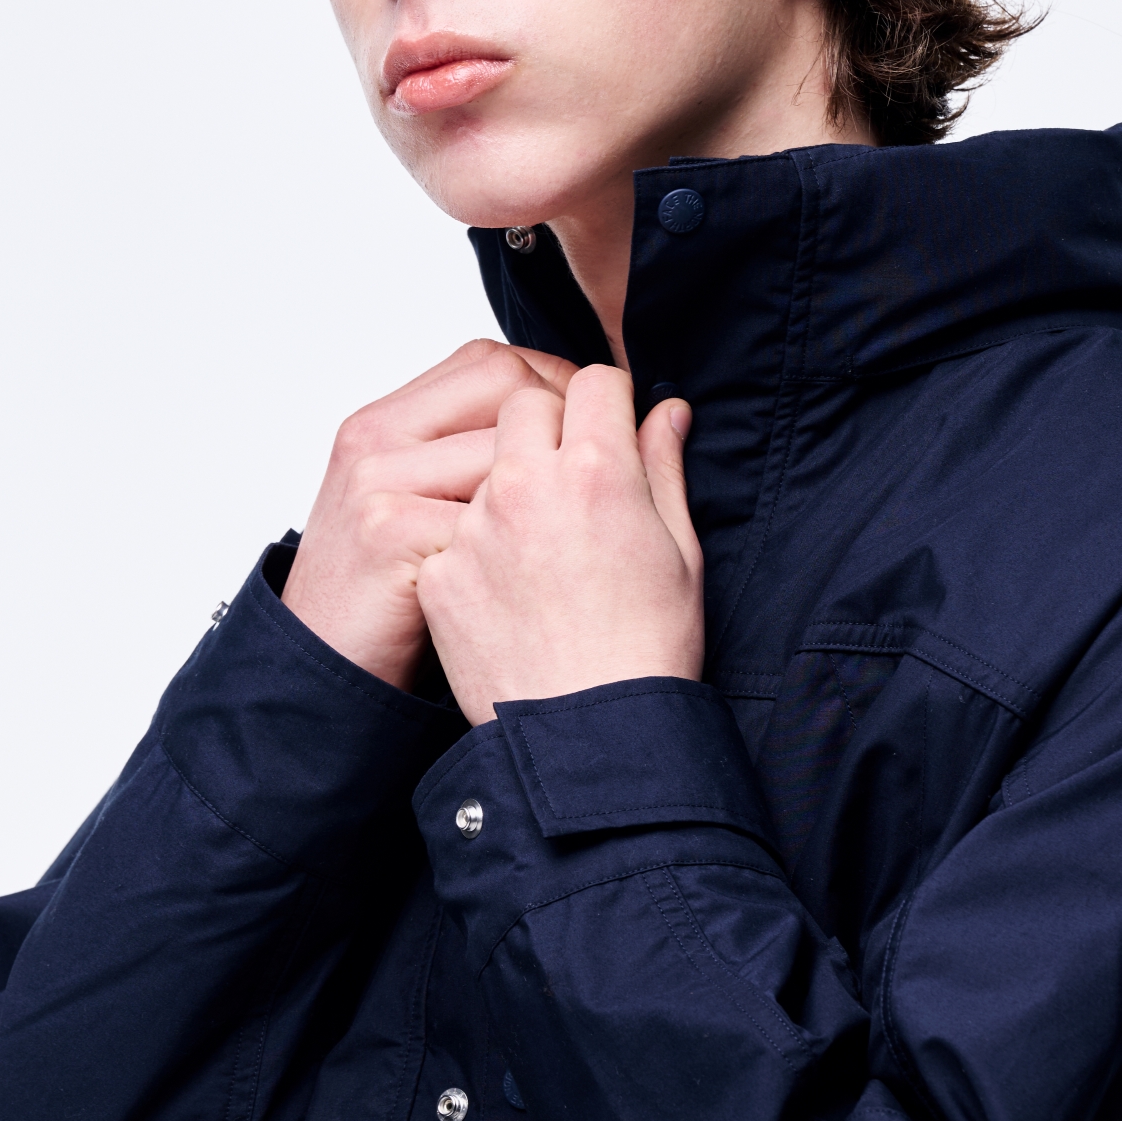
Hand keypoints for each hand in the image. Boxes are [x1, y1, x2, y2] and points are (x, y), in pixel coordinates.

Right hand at [282, 340, 576, 690]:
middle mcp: (376, 436)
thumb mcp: (412, 503)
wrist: (324, 668)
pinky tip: (539, 577)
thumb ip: (467, 453)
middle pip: (504, 385)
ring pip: (506, 450)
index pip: (489, 362)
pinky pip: (487, 517)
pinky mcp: (388, 532)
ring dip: (550, 492)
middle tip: (601, 475)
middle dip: (566, 423)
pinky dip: (523, 546)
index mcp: (386, 420)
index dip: (553, 384)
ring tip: (573, 534)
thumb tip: (573, 414)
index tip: (593, 428)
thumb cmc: (388, 589)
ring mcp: (378, 482)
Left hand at [417, 365, 702, 723]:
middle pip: (523, 402)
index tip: (610, 427)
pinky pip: (455, 528)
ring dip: (510, 483)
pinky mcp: (440, 571)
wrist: (591, 738)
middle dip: (549, 422)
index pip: (591, 382)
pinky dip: (478, 545)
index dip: (607, 402)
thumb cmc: (647, 651)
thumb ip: (664, 468)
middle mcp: (525, 484)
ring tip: (543, 543)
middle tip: (571, 473)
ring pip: (481, 463)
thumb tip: (667, 412)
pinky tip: (510, 588)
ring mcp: (475, 527)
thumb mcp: (681, 551)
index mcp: (596, 469)